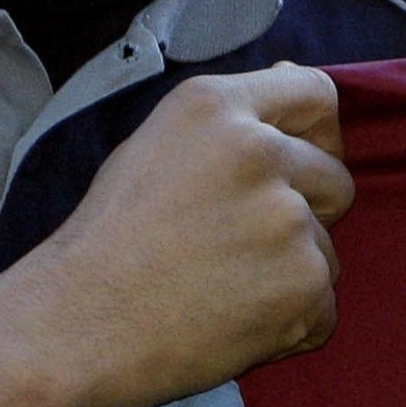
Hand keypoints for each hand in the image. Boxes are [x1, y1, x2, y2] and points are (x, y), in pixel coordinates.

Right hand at [11, 63, 350, 406]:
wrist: (70, 330)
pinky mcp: (302, 283)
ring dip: (289, 278)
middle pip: (335, 180)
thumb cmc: (103, 245)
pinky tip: (228, 329)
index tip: (298, 168)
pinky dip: (289, 329)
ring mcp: (286, 217)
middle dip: (305, 217)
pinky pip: (324, 310)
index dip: (317, 136)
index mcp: (216, 106)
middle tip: (236, 250)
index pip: (316, 93)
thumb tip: (295, 75)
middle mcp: (260, 149)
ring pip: (326, 251)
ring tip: (216, 294)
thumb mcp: (154, 148)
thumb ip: (232, 119)